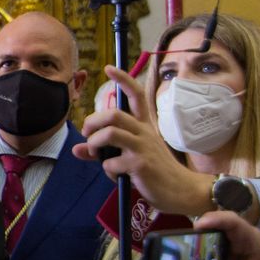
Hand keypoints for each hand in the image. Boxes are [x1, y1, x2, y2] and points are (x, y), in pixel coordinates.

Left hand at [73, 67, 211, 216]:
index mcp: (145, 125)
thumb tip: (77, 149)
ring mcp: (143, 147)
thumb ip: (104, 150)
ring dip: (95, 143)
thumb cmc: (155, 171)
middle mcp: (144, 132)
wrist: (181, 190)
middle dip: (93, 121)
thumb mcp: (131, 156)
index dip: (123, 80)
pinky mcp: (140, 165)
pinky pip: (111, 163)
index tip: (108, 68)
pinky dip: (107, 171)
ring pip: (110, 133)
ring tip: (97, 153)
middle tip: (87, 133)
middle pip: (114, 114)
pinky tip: (116, 176)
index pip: (137, 95)